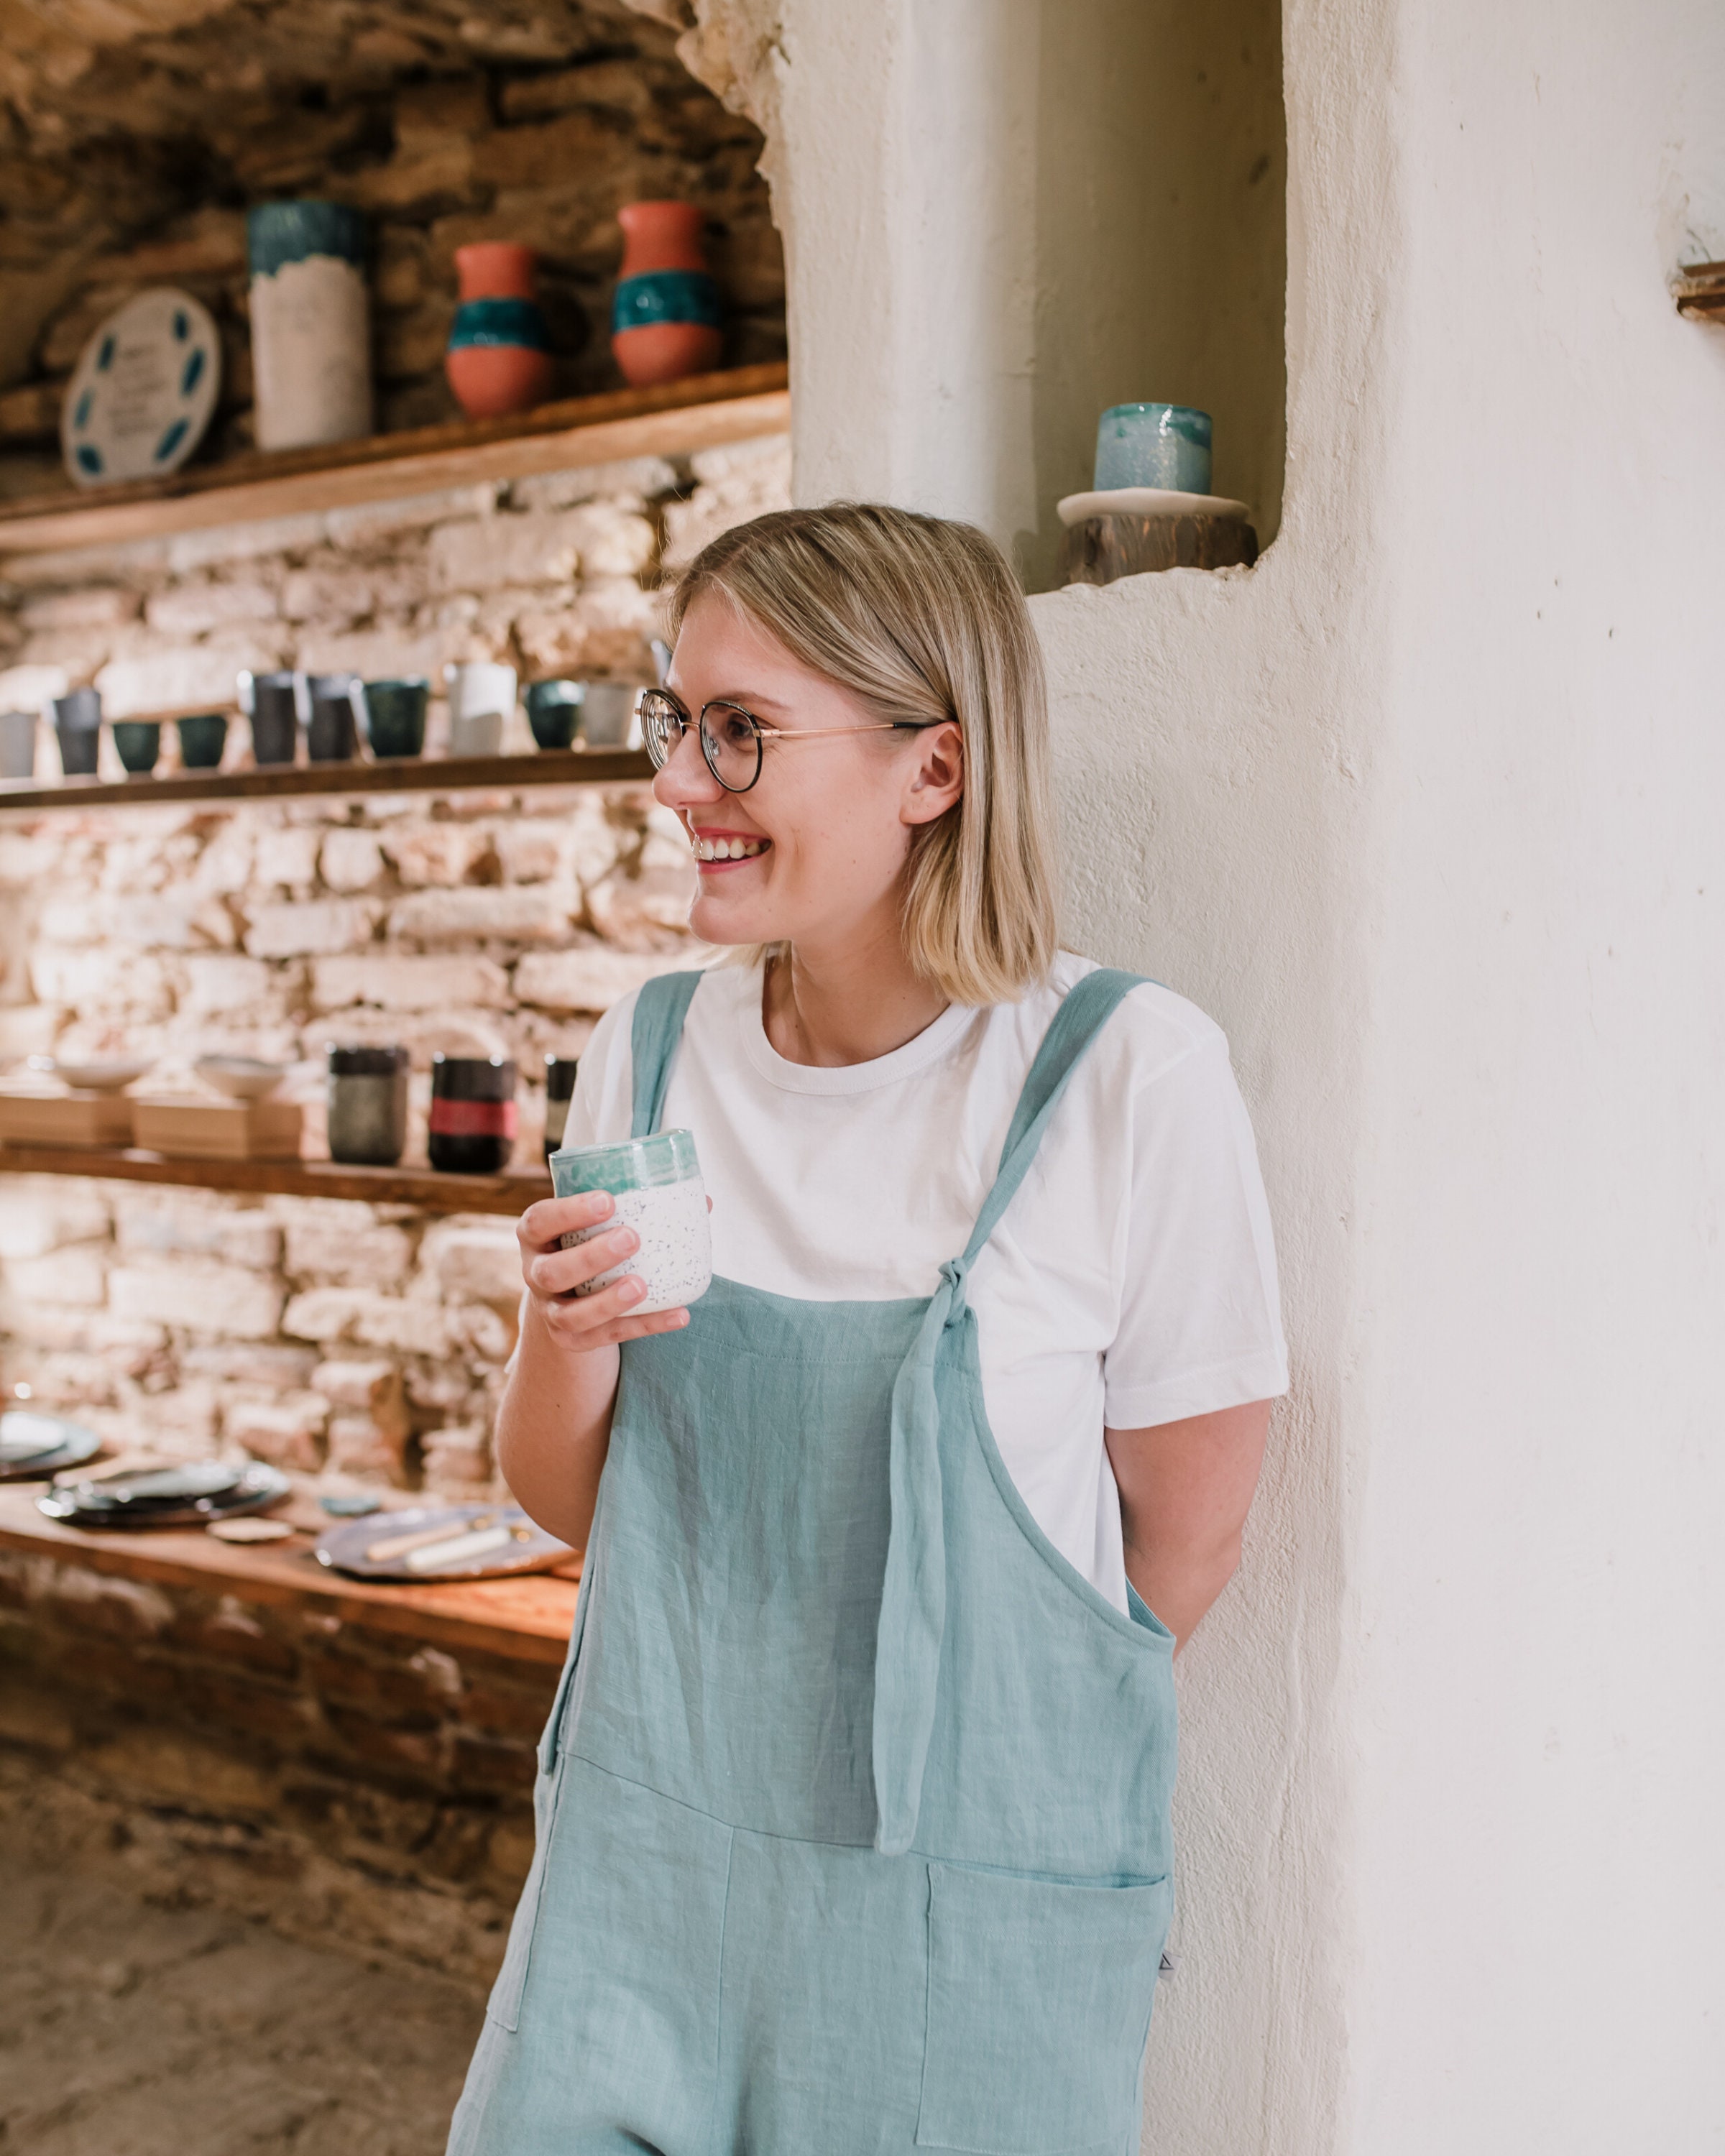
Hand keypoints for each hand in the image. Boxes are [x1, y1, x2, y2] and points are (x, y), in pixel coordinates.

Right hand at [516, 1192, 691, 1350]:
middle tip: (631, 1239)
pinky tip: (679, 1315)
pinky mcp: (572, 1340)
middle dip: (591, 1257)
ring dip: (608, 1301)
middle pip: (552, 1271)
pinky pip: (607, 1337)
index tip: (608, 1200)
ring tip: (641, 1286)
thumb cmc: (590, 1243)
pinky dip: (645, 1326)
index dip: (569, 1212)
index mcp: (537, 1236)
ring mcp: (551, 1311)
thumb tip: (701, 1201)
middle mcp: (536, 1274)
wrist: (570, 1295)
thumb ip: (637, 1207)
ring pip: (572, 1315)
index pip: (540, 1221)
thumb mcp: (598, 1223)